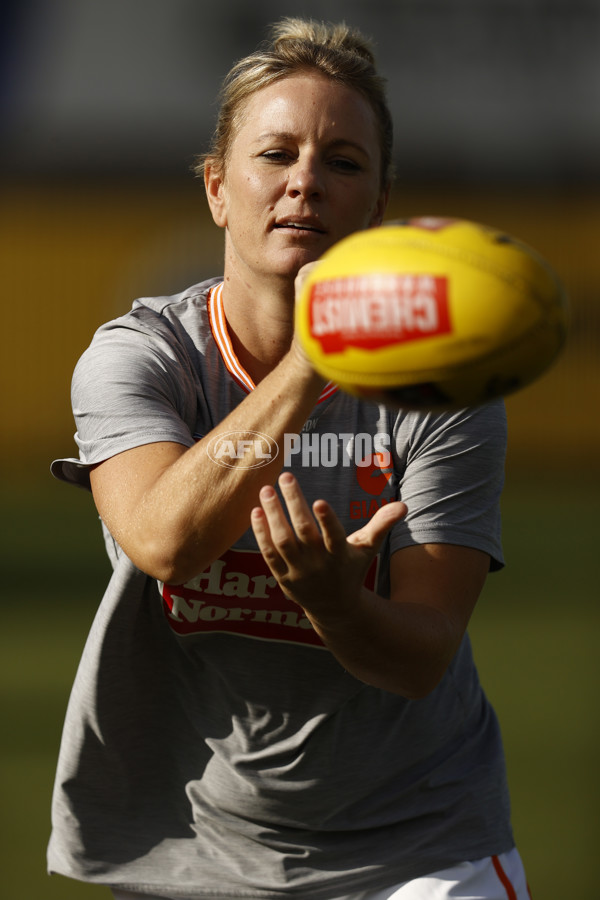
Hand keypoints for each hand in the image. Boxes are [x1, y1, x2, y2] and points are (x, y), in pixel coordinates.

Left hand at [250, 471, 406, 617]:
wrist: (333, 607)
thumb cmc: (351, 569)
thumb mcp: (368, 548)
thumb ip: (382, 525)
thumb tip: (403, 506)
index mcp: (340, 556)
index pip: (334, 537)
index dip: (327, 521)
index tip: (320, 502)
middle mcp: (318, 564)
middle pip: (303, 532)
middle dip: (294, 504)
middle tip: (286, 477)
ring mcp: (298, 571)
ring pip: (282, 541)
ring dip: (273, 515)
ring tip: (266, 489)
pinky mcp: (281, 576)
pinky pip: (268, 553)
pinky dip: (261, 533)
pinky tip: (256, 511)